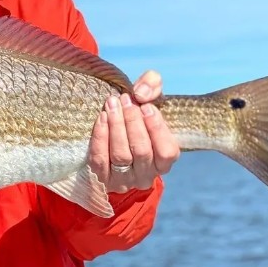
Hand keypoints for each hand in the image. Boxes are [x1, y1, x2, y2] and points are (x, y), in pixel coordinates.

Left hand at [88, 70, 179, 193]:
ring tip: (112, 104)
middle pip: (141, 151)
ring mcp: (124, 180)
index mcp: (164, 161)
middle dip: (132, 122)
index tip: (146, 106)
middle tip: (125, 100)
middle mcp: (146, 174)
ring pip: (121, 155)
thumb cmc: (137, 117)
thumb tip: (141, 93)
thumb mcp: (149, 99)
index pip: (167, 152)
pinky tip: (102, 118)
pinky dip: (100, 137)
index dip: (157, 129)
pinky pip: (100, 159)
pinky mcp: (102, 178)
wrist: (111, 137)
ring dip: (116, 126)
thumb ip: (152, 86)